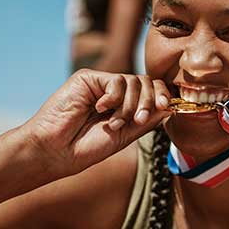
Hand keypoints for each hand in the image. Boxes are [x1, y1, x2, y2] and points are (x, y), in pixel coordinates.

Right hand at [20, 69, 171, 178]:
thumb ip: (147, 119)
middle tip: (137, 120)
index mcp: (125, 105)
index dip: (162, 95)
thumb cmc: (87, 147)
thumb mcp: (126, 135)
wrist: (57, 150)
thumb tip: (171, 105)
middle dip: (148, 101)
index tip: (166, 106)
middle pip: (146, 82)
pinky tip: (99, 109)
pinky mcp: (88, 78)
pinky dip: (113, 98)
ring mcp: (101, 84)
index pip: (151, 91)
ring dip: (129, 105)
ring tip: (114, 123)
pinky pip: (116, 80)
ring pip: (134, 81)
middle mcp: (115, 93)